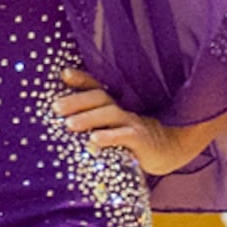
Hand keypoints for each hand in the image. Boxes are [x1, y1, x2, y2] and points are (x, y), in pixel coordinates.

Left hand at [53, 69, 205, 176]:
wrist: (170, 151)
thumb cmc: (135, 141)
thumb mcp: (115, 128)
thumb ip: (95, 121)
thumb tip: (65, 122)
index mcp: (115, 104)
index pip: (97, 87)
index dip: (81, 79)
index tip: (64, 75)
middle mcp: (124, 109)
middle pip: (99, 97)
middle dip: (76, 101)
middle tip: (55, 108)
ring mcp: (134, 122)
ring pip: (110, 114)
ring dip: (88, 118)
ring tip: (68, 124)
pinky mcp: (142, 140)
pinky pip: (125, 135)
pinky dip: (110, 136)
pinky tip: (94, 140)